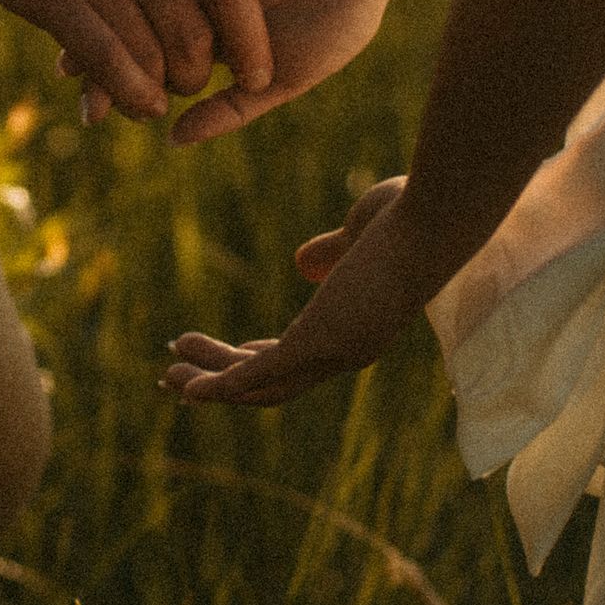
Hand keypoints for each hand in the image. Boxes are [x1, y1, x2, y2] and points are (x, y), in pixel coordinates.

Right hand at [0, 0, 273, 124]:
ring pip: (150, 55)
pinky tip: (128, 104)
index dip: (250, 39)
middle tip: (190, 84)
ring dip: (160, 90)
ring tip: (156, 99)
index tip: (259, 68)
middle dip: (199, 72)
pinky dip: (125, 93)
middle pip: (195, 32)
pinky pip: (104, 61)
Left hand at [73, 0, 395, 133]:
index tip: (95, 114)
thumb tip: (173, 139)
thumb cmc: (336, 20)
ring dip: (101, 27)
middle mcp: (191, 5)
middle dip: (100, 65)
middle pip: (131, 34)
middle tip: (78, 95)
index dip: (119, 88)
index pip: (151, 65)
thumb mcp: (283, 77)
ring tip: (73, 61)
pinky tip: (104, 2)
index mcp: (209, 40)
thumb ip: (231, 108)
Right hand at [159, 174, 421, 406]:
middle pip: (273, 382)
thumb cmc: (409, 217)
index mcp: (356, 327)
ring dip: (212, 383)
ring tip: (169, 373)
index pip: (296, 357)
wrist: (435, 216)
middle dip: (222, 377)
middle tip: (179, 371)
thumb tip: (304, 263)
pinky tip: (186, 386)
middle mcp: (347, 352)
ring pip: (260, 386)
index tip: (217, 349)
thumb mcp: (359, 236)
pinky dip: (219, 387)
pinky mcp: (317, 343)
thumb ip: (331, 252)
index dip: (251, 358)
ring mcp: (333, 353)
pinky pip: (256, 376)